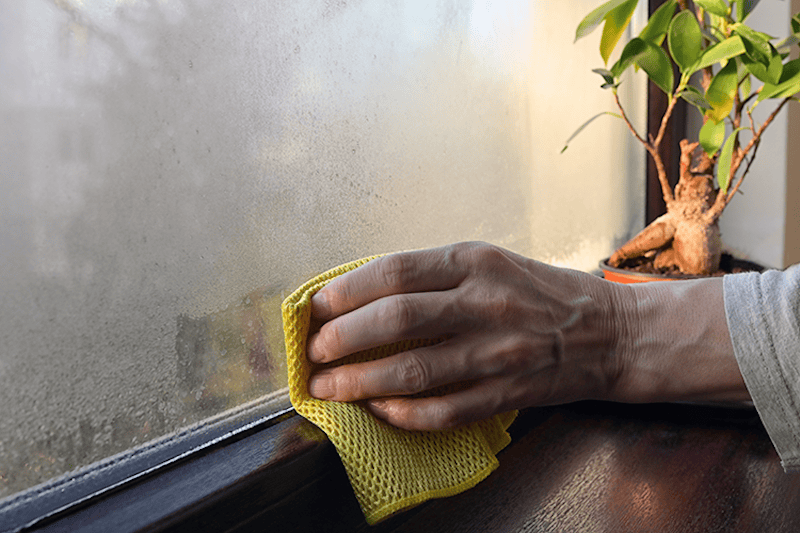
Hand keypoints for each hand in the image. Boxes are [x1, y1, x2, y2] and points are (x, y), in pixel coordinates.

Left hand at [306, 242, 626, 429]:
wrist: (612, 332)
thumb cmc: (541, 293)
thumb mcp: (490, 262)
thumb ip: (434, 275)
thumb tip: (363, 295)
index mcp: (475, 261)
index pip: (394, 272)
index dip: (346, 292)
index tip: (316, 308)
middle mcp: (485, 302)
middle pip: (396, 320)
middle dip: (342, 339)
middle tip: (314, 353)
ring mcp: (498, 351)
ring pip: (414, 370)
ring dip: (360, 383)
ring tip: (328, 389)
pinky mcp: (509, 392)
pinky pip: (446, 410)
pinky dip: (406, 414)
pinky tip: (380, 412)